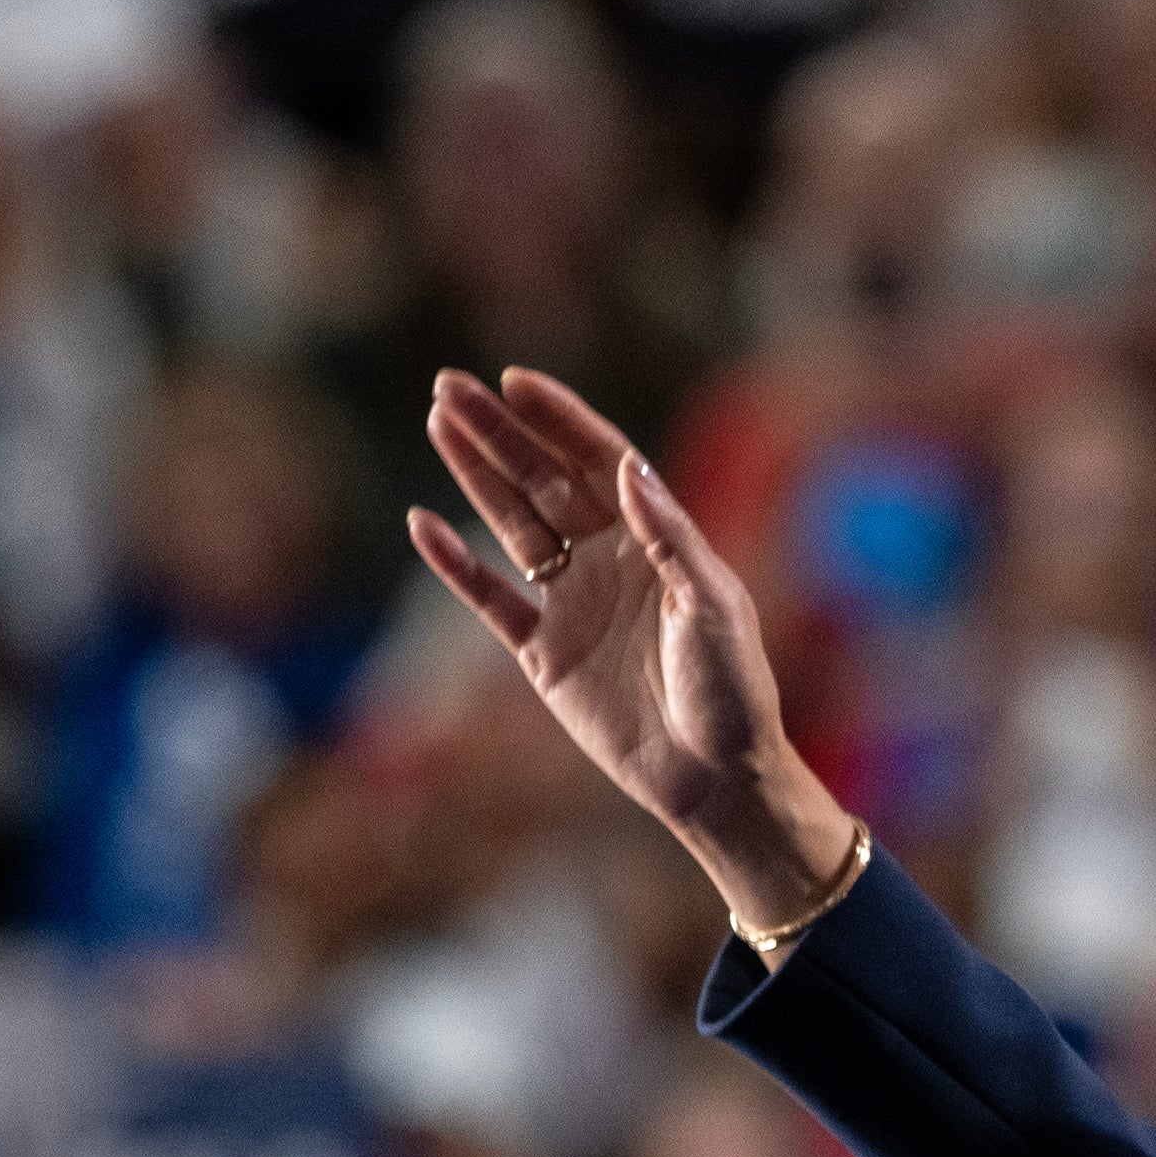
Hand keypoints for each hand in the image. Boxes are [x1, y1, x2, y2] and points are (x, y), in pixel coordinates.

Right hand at [407, 367, 857, 927]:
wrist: (716, 775)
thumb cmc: (731, 689)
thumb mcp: (713, 605)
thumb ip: (669, 536)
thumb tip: (629, 465)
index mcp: (655, 539)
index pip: (599, 460)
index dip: (559, 419)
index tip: (515, 381)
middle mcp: (609, 560)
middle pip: (544, 480)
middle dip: (500, 433)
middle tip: (450, 386)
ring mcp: (572, 603)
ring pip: (512, 524)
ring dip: (476, 476)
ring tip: (436, 425)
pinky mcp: (543, 655)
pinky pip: (491, 599)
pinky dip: (457, 565)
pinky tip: (424, 524)